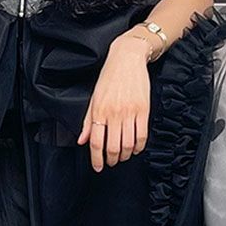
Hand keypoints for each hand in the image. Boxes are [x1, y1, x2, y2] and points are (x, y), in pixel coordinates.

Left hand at [77, 35, 151, 170]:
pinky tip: (136, 148)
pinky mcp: (143, 110)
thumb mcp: (93, 98)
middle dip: (112, 160)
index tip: (98, 166)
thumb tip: (82, 140)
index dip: (96, 159)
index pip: (96, 143)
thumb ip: (88, 122)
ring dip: (125, 155)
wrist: (127, 59)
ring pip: (128, 144)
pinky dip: (139, 147)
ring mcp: (130, 112)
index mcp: (99, 111)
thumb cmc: (109, 77)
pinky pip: (142, 135)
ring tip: (123, 156)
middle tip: (111, 162)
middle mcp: (114, 114)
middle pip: (113, 147)